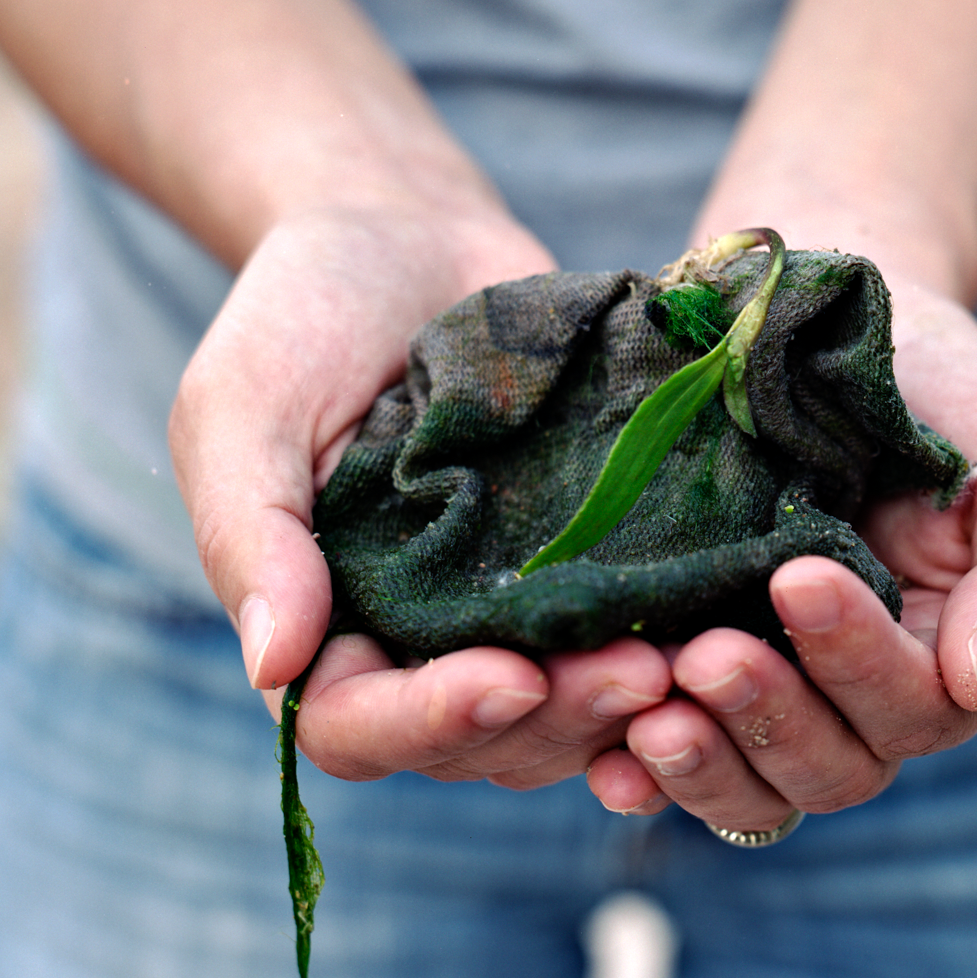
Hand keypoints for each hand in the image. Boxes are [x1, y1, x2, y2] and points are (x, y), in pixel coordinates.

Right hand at [171, 205, 681, 788]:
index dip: (433, 723)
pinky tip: (733, 630)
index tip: (510, 678)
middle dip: (564, 718)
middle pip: (486, 744)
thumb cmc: (301, 315)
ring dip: (631, 705)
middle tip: (644, 671)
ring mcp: (511, 622)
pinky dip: (683, 655)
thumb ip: (254, 536)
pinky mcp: (589, 576)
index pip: (359, 729)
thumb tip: (274, 668)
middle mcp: (419, 652)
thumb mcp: (243, 406)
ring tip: (699, 659)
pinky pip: (633, 644)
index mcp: (322, 634)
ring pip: (573, 718)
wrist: (406, 233)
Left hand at [583, 281, 976, 829]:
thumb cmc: (936, 385)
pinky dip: (641, 780)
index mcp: (948, 656)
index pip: (917, 704)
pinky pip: (674, 767)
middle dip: (771, 719)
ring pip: (757, 791)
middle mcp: (861, 699)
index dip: (859, 658)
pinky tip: (608, 767)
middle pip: (836, 768)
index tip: (797, 576)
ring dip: (704, 766)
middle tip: (704, 656)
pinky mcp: (690, 683)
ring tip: (650, 718)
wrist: (818, 318)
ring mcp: (776, 698)